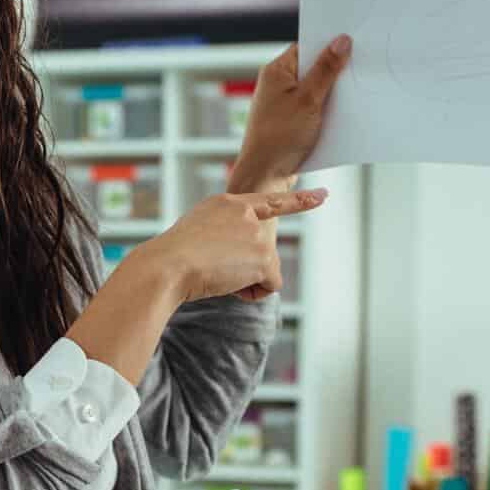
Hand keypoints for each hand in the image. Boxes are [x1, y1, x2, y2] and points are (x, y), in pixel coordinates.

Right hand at [136, 189, 324, 304]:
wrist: (167, 266)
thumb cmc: (169, 259)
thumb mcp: (193, 235)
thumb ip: (218, 236)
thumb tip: (232, 262)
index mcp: (226, 204)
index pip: (269, 201)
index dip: (299, 200)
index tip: (323, 196)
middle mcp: (245, 212)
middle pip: (264, 252)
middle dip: (248, 269)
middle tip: (217, 269)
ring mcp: (256, 232)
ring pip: (265, 270)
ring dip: (243, 281)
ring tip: (215, 274)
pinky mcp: (264, 255)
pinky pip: (270, 285)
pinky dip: (252, 293)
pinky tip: (228, 283)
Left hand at [232, 35, 352, 192]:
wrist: (265, 176)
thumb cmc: (279, 137)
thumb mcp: (309, 99)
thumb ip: (326, 70)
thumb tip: (342, 41)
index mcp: (277, 71)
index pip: (307, 46)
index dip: (329, 44)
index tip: (353, 42)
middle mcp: (278, 83)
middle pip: (313, 67)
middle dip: (335, 69)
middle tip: (360, 67)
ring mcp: (285, 102)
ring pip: (316, 88)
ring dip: (333, 92)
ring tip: (355, 91)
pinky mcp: (292, 119)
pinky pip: (315, 106)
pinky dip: (328, 108)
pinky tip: (344, 113)